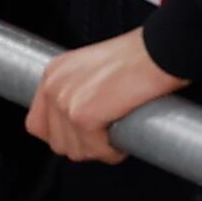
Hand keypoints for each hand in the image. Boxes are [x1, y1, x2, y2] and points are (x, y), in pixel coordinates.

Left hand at [24, 31, 186, 168]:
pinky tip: (123, 142)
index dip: (62, 134)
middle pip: (56, 141)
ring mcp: (65, 103)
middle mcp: (53, 87)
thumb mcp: (93, 67)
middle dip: (83, 145)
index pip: (38, 123)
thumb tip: (79, 124)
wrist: (163, 48)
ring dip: (98, 150)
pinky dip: (111, 152)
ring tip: (117, 137)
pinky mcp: (84, 117)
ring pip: (75, 150)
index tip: (83, 135)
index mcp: (53, 73)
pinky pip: (96, 150)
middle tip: (106, 137)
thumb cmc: (140, 54)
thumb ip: (78, 90)